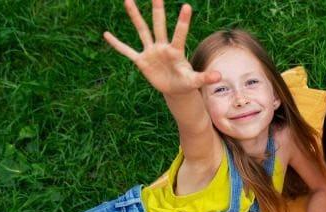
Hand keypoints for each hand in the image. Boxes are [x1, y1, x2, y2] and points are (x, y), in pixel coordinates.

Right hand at [103, 0, 219, 95]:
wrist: (175, 89)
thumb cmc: (186, 82)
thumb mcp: (195, 81)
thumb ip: (205, 77)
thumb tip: (220, 76)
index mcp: (175, 51)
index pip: (179, 34)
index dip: (183, 22)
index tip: (187, 6)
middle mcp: (162, 47)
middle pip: (159, 26)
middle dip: (158, 11)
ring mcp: (151, 52)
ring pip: (142, 30)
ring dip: (135, 16)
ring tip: (128, 0)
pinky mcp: (142, 61)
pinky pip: (127, 51)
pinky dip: (117, 44)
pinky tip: (106, 34)